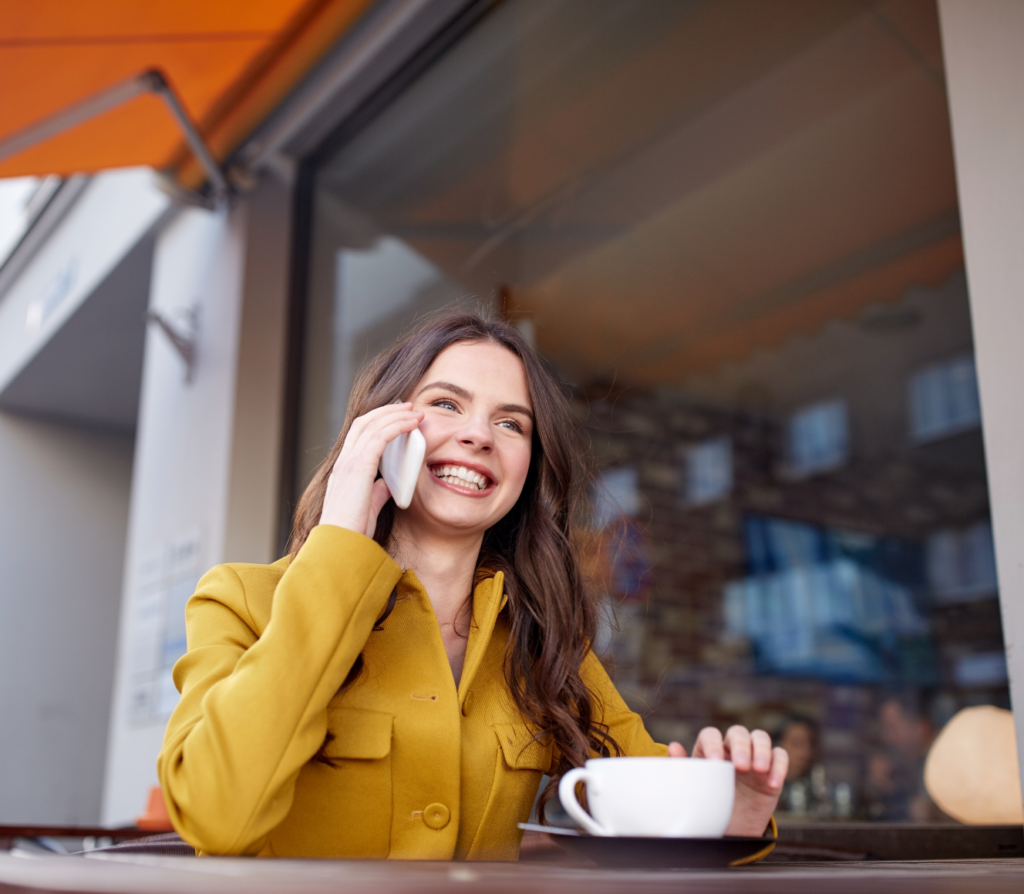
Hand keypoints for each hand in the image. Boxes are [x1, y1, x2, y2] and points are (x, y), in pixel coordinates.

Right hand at [319, 403, 423, 537]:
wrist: (340, 545)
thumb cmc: (352, 531)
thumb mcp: (368, 505)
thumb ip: (377, 491)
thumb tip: (388, 483)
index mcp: (344, 469)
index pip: (358, 434)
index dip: (377, 421)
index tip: (396, 417)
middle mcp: (343, 462)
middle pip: (364, 423)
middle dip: (387, 411)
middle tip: (408, 407)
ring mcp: (349, 463)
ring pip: (372, 425)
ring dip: (396, 415)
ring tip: (414, 412)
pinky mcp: (358, 467)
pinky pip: (380, 437)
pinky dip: (397, 426)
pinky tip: (411, 424)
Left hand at [667, 726, 787, 836]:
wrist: (734, 829)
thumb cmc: (712, 806)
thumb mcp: (696, 791)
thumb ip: (685, 769)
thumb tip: (674, 746)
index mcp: (710, 750)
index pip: (710, 734)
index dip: (712, 744)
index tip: (715, 762)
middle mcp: (732, 749)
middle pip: (738, 732)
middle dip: (741, 746)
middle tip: (740, 767)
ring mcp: (754, 756)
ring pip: (761, 737)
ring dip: (762, 750)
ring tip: (759, 770)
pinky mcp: (772, 768)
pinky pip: (780, 756)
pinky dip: (779, 766)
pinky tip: (773, 783)